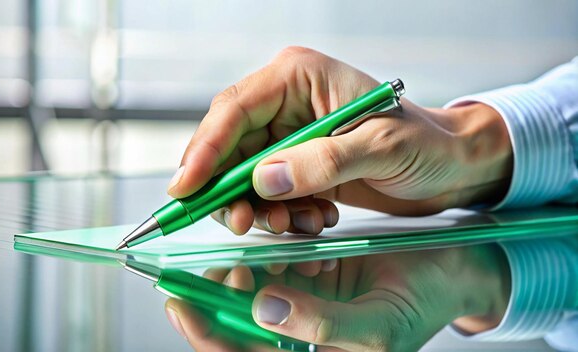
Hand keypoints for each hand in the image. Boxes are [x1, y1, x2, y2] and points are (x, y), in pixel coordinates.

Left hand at [164, 245, 510, 350]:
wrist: (450, 269)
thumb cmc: (423, 305)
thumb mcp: (377, 328)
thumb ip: (320, 326)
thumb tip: (263, 311)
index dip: (207, 335)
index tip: (182, 303)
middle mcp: (296, 334)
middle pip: (234, 322)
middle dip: (221, 294)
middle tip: (227, 263)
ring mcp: (299, 301)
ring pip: (250, 286)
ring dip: (248, 265)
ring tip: (266, 249)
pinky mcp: (308, 272)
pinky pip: (274, 258)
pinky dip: (273, 245)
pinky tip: (292, 239)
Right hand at [168, 46, 512, 234]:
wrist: (452, 168)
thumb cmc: (427, 145)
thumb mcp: (381, 148)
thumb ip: (323, 162)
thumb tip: (263, 180)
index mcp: (299, 77)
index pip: (234, 110)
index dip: (204, 150)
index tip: (187, 188)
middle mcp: (287, 104)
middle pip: (229, 146)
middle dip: (229, 189)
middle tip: (240, 223)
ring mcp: (291, 137)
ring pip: (245, 176)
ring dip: (260, 208)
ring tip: (296, 224)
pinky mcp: (299, 166)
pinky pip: (269, 194)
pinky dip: (282, 214)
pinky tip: (314, 219)